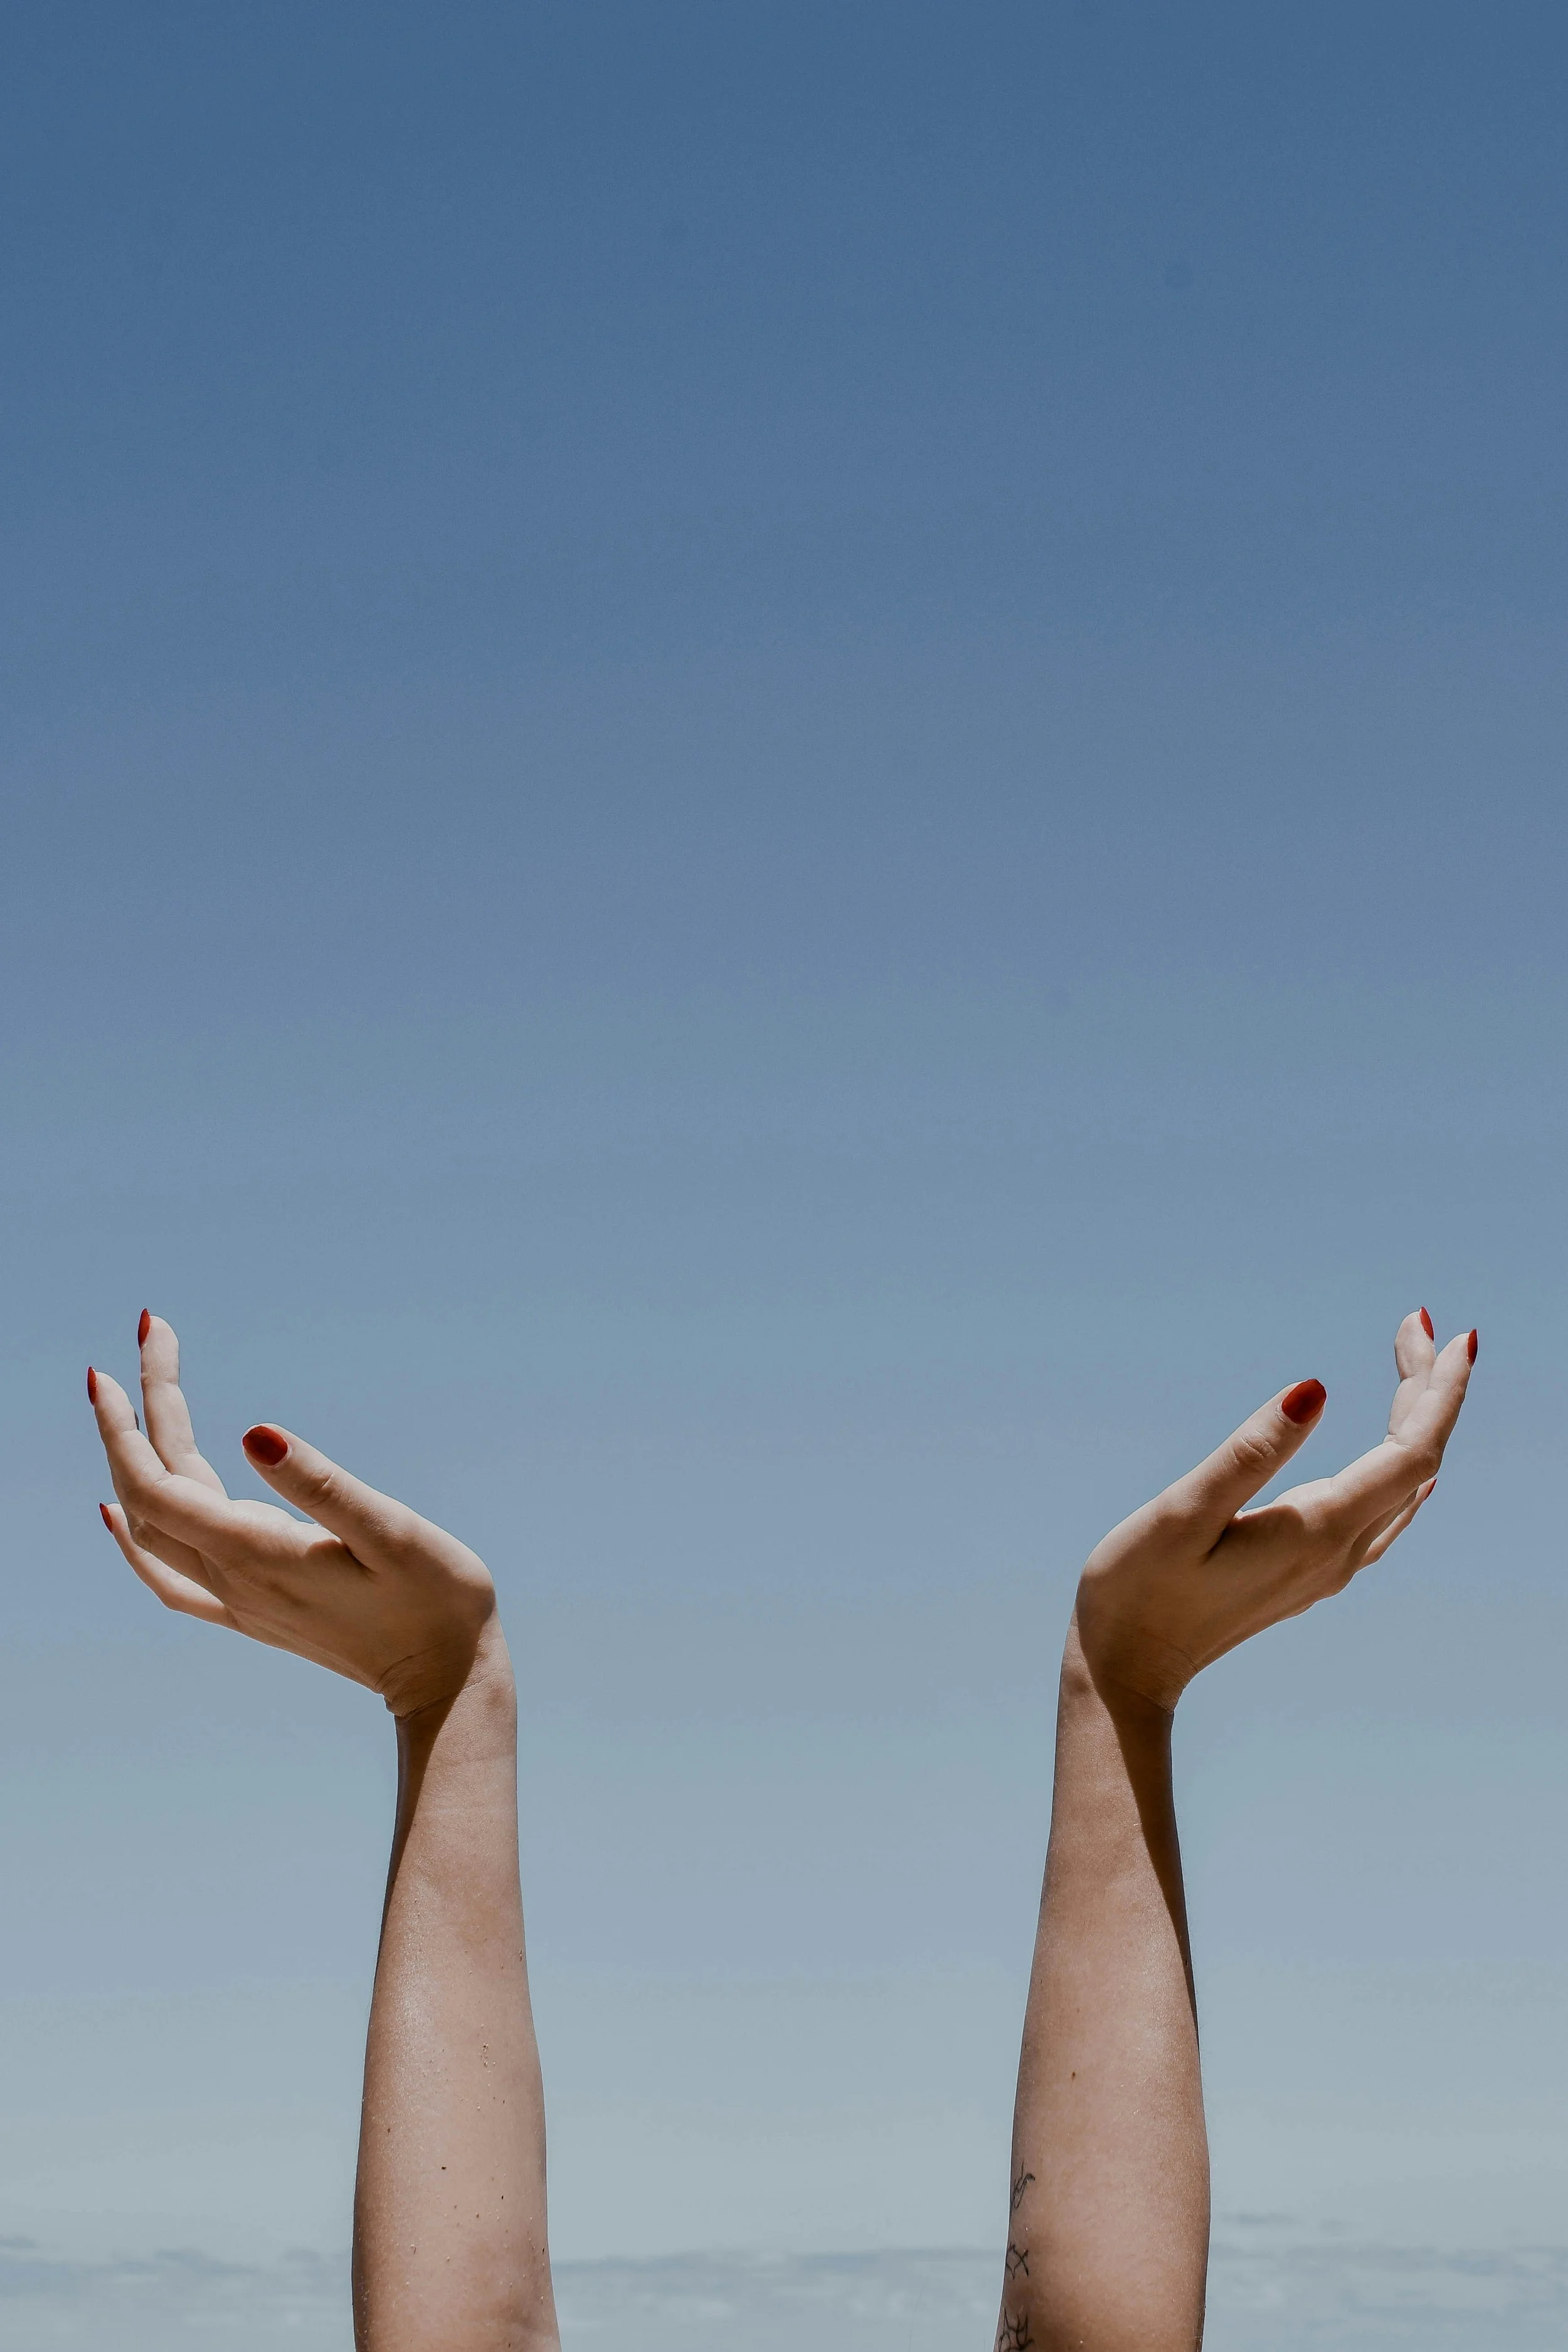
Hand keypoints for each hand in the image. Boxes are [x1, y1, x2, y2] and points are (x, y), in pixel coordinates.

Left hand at [89, 1314, 498, 1716]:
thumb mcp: (389, 1530)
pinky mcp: (255, 1610)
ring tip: (137, 1394)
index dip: (134, 1416)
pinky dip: (138, 1535)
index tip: (134, 1343)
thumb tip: (252, 1432)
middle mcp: (233, 1580)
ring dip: (138, 1455)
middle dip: (139, 1410)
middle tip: (151, 1329)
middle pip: (151, 1491)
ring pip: (158, 1523)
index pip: (159, 1481)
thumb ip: (320, 1484)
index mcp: (256, 1554)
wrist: (447, 1679)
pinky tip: (121, 1514)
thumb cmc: (435, 1599)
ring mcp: (239, 1600)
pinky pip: (170, 1572)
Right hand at [1074, 1312, 1476, 1711]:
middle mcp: (1337, 1554)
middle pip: (1415, 1462)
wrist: (1126, 1672)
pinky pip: (1382, 1514)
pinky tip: (1403, 1464)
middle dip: (1426, 1388)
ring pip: (1402, 1487)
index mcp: (1318, 1530)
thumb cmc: (1138, 1589)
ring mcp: (1327, 1569)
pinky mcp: (1307, 1575)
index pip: (1412, 1451)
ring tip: (1414, 1364)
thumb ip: (1251, 1451)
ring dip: (1415, 1422)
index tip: (1450, 1331)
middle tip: (1418, 1320)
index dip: (1439, 1390)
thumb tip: (1316, 1388)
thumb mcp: (1185, 1510)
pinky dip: (1401, 1467)